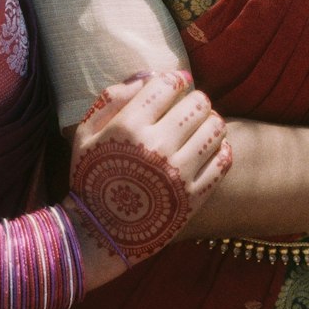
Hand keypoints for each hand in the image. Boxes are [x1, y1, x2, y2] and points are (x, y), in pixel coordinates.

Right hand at [66, 71, 231, 268]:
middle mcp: (156, 147)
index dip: (174, 80)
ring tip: (199, 128)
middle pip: (198, 103)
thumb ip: (112, 98)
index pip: (167, 85)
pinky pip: (223, 160)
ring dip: (209, 122)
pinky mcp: (194, 197)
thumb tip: (148, 76)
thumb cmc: (92, 176)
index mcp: (128, 127)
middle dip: (194, 100)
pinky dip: (220, 149)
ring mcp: (178, 173)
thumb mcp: (85, 132)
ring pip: (215, 128)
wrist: (100, 232)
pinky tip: (207, 149)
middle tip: (188, 108)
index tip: (175, 84)